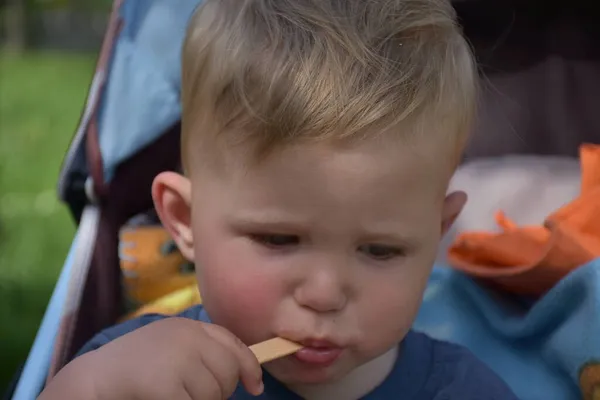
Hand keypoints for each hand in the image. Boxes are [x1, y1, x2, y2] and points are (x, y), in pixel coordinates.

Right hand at [38, 318, 263, 398]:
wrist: (92, 381)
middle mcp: (186, 336)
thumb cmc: (132, 371)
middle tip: (193, 397)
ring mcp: (177, 358)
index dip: (248, 366)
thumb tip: (246, 378)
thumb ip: (201, 355)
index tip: (255, 387)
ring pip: (214, 394)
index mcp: (187, 327)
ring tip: (172, 396)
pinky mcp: (166, 383)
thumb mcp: (170, 351)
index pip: (231, 343)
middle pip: (228, 371)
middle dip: (221, 392)